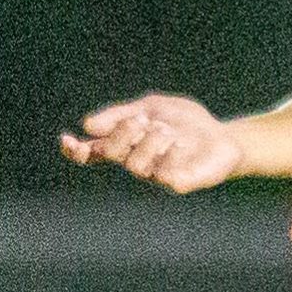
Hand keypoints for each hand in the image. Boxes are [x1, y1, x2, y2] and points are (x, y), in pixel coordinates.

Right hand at [59, 95, 242, 193]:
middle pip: (111, 153)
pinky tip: (180, 145)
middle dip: (123, 133)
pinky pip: (167, 178)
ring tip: (168, 131)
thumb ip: (121, 113)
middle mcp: (136, 161)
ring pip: (136, 166)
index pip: (91, 153)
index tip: (67, 140)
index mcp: (125, 143)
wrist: (224, 135)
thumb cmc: (186, 122)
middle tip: (144, 121)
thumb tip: (88, 126)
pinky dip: (171, 157)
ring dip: (150, 142)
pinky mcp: (180, 184)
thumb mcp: (152, 107)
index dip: (75, 150)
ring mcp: (157, 175)